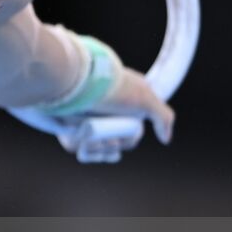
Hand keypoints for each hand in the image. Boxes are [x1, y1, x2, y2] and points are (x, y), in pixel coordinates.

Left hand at [53, 66, 175, 162]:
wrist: (77, 82)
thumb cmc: (112, 89)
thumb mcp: (145, 99)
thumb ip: (163, 117)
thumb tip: (165, 140)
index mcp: (120, 106)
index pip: (129, 135)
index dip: (127, 140)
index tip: (122, 136)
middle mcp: (103, 113)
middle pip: (113, 145)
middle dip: (111, 146)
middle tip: (106, 139)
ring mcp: (85, 121)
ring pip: (96, 149)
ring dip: (97, 148)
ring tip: (91, 135)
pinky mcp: (67, 127)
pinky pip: (78, 148)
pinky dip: (83, 148)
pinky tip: (82, 139)